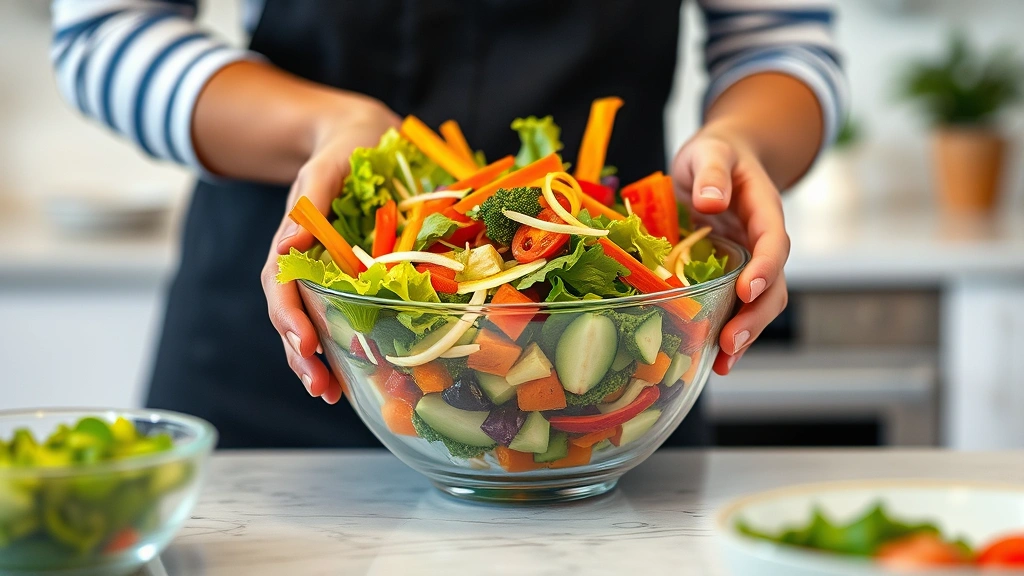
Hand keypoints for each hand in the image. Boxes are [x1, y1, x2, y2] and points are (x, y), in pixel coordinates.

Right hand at [260, 94, 400, 402]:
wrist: (362, 136)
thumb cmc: (350, 145)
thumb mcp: (330, 163)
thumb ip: (310, 198)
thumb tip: (289, 242)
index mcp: (294, 233)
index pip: (279, 283)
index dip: (290, 317)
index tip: (305, 346)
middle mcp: (301, 257)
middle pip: (289, 313)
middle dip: (300, 354)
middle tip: (319, 388)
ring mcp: (320, 269)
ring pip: (308, 321)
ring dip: (314, 360)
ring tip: (328, 395)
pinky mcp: (343, 276)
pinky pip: (333, 315)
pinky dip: (337, 346)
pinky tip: (348, 375)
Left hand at [671, 126, 790, 374]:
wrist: (719, 160)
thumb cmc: (715, 154)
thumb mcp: (710, 151)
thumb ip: (713, 172)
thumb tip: (712, 202)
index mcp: (763, 210)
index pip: (773, 242)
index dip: (765, 268)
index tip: (747, 289)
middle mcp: (762, 242)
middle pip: (773, 285)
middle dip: (755, 315)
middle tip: (731, 342)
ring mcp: (749, 262)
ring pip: (759, 304)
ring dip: (745, 333)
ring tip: (723, 362)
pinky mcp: (731, 276)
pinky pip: (735, 307)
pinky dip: (728, 332)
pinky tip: (713, 360)